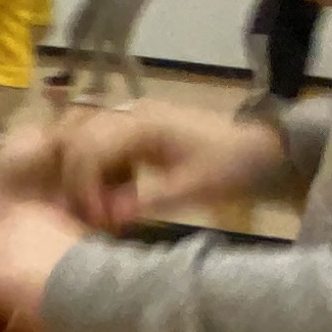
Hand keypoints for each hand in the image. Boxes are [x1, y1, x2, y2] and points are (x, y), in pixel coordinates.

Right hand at [48, 105, 268, 231]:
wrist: (258, 147)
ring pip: (79, 134)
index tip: (95, 219)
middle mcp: (129, 112)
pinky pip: (96, 140)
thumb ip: (147, 201)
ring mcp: (129, 115)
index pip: (88, 149)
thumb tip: (106, 217)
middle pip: (74, 138)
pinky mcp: (133, 126)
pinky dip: (93, 167)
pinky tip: (111, 191)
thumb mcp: (193, 189)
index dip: (82, 187)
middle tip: (87, 215)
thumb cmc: (229, 166)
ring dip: (78, 169)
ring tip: (93, 203)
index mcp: (143, 124)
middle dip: (73, 179)